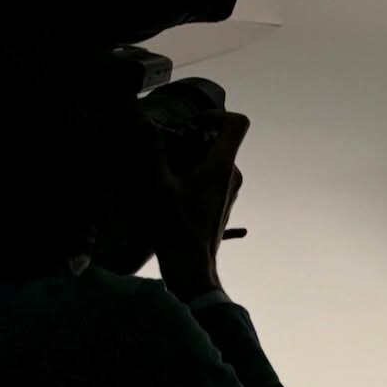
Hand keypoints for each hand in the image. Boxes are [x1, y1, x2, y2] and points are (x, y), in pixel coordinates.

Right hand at [152, 111, 249, 298]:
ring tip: (165, 173)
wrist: (191, 271)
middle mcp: (232, 176)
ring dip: (191, 159)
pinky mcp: (221, 206)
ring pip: (214, 161)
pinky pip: (212, 179)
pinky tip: (171, 192)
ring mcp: (229, 192)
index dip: (216, 114)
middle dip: (193, 138)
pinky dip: (195, 176)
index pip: (238, 123)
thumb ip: (152, 153)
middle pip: (221, 141)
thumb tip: (148, 125)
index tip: (191, 124)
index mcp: (222, 166)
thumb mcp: (155, 187)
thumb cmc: (174, 229)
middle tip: (167, 150)